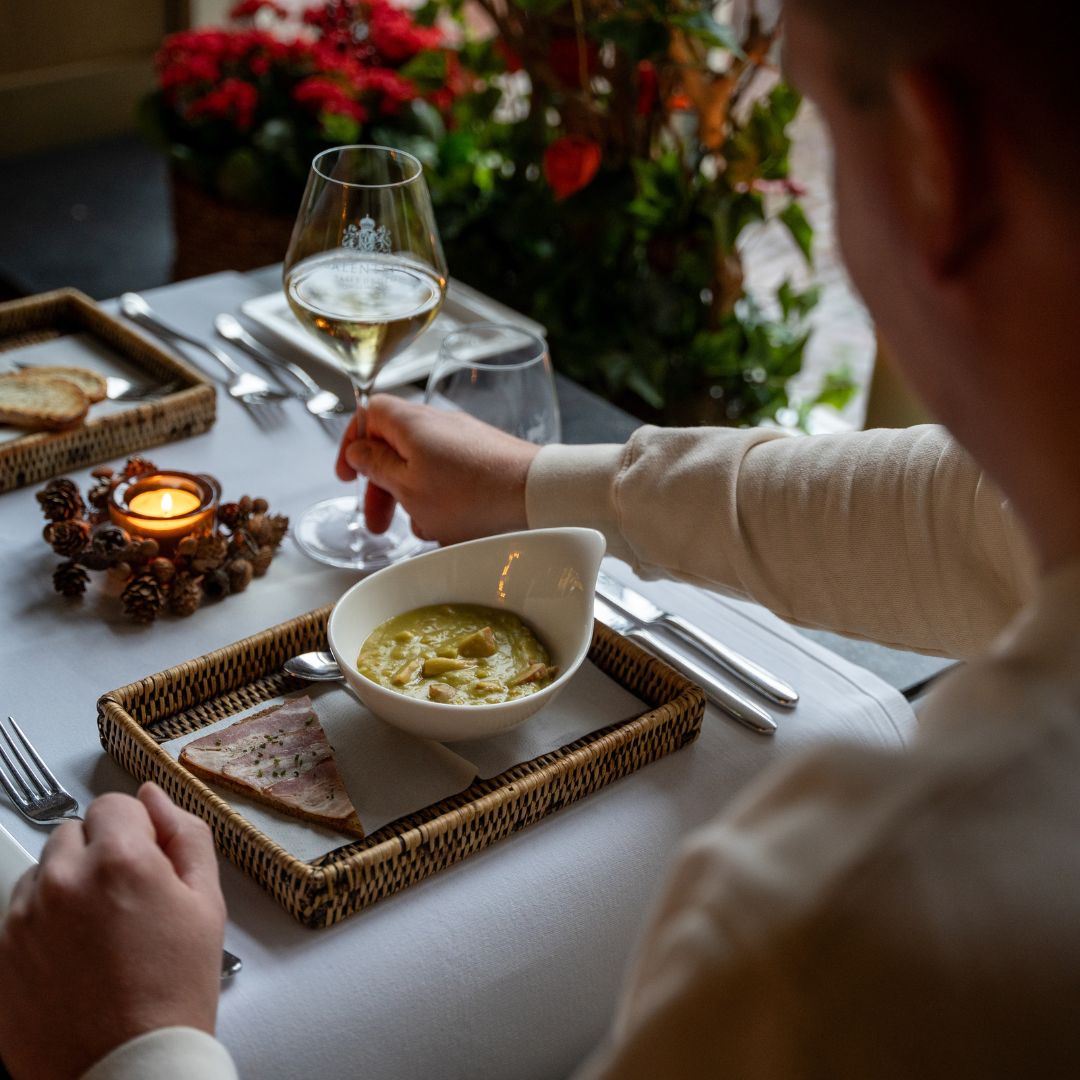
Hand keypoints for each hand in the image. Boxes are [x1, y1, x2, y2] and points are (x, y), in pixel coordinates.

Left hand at [0, 784, 226, 1079]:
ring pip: (45, 871)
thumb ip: (185, 835)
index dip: (137, 829)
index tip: (147, 859)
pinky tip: (74, 955)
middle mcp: (63, 880)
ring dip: (69, 885)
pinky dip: (44, 922)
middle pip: (74, 832)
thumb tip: (155, 799)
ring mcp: (24, 918)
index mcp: (120, 859)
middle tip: (127, 899)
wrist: (126, 1068)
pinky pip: (20, 912)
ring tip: (99, 932)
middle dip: (100, 853)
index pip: (115, 803)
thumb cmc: (172, 990)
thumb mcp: (206, 903)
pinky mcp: (1, 952)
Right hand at [336, 394, 540, 545]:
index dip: (352, 443)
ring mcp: (463, 440)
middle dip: (382, 487)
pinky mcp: (483, 458)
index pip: (367, 414)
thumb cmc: (470, 493)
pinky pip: (450, 478)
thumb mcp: (408, 487)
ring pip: (422, 468)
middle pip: (393, 447)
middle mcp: (436, 423)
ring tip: (420, 530)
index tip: (348, 475)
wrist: (533, 492)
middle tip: (376, 522)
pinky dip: (441, 501)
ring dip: (413, 500)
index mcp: (409, 421)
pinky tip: (449, 526)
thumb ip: (376, 467)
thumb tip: (357, 451)